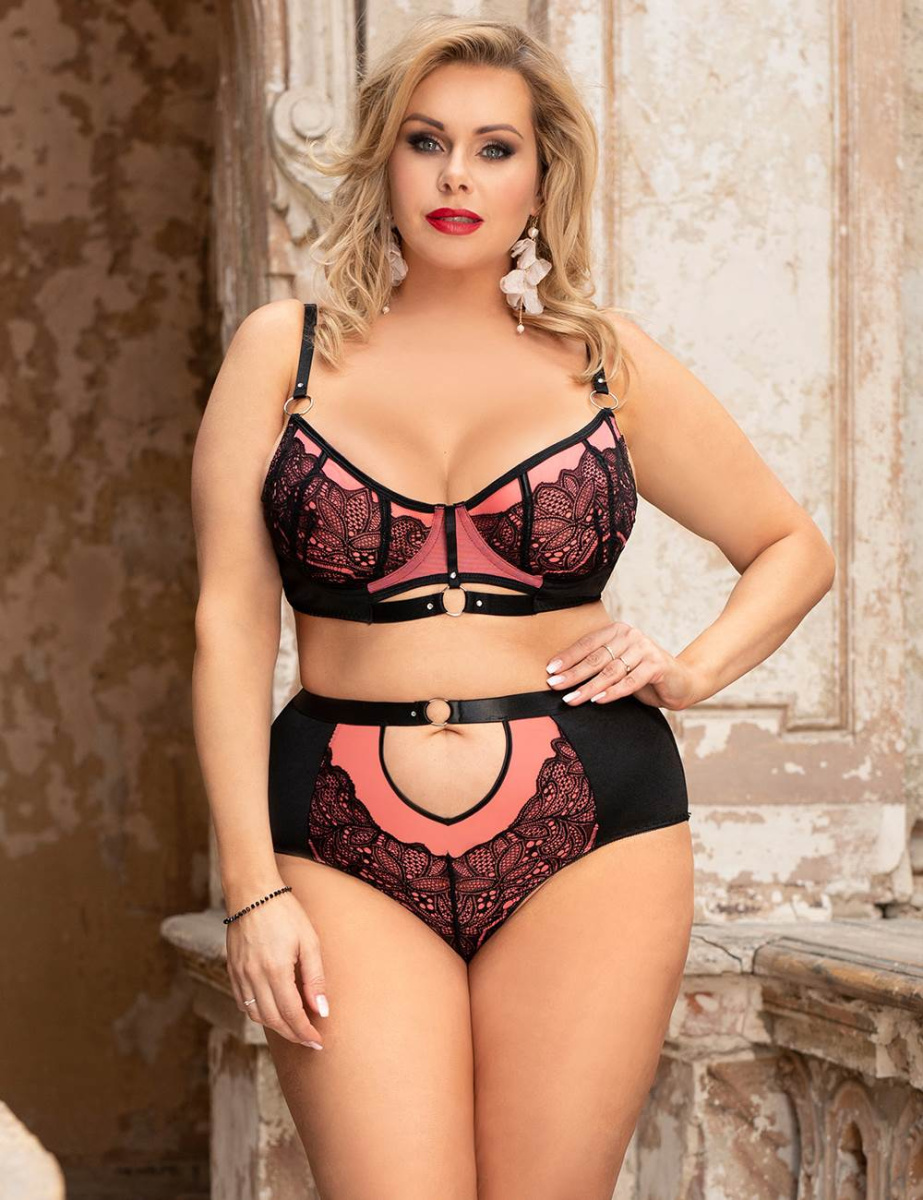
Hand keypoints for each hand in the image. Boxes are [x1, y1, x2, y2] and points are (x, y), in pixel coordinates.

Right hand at [225, 888, 328, 1049]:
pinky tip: (271, 1012)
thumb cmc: (285, 912)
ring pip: (256, 1014)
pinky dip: (258, 1013)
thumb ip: (315, 977)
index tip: (318, 1041)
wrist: (253, 893)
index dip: (305, 1031)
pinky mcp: (232, 970)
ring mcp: (240, 974)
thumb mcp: (309, 940)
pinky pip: (243, 1002)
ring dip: (275, 1027)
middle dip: (292, 1034)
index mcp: (275, 970)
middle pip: (273, 1020)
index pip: (291, 1014)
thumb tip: (321, 1010)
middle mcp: (254, 976)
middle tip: (308, 1041)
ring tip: (293, 1029)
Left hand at [544, 620, 702, 710]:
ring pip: (610, 671)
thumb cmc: (642, 674)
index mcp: (618, 630)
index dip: (567, 657)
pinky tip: (598, 700)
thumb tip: (561, 675)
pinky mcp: (657, 665)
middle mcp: (631, 635)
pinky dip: (612, 692)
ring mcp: (645, 649)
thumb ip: (597, 664)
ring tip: (571, 699)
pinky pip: (630, 682)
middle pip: (596, 658)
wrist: (679, 681)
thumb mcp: (617, 665)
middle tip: (554, 686)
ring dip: (588, 687)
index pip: (587, 644)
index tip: (550, 671)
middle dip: (572, 674)